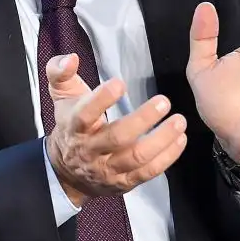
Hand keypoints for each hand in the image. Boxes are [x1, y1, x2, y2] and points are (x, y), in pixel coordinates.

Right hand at [44, 55, 186, 205]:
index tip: (119, 84)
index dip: (101, 99)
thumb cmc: (71, 128)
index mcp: (75, 127)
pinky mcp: (123, 182)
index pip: (84, 114)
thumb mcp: (61, 97)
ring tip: (179, 122)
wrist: (67, 172)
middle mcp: (90, 150)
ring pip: (136, 157)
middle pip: (116, 138)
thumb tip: (70, 58)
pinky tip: (179, 140)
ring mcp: (107, 168)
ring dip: (161, 140)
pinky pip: (148, 172)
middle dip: (142, 120)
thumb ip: (60, 73)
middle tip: (163, 102)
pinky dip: (167, 157)